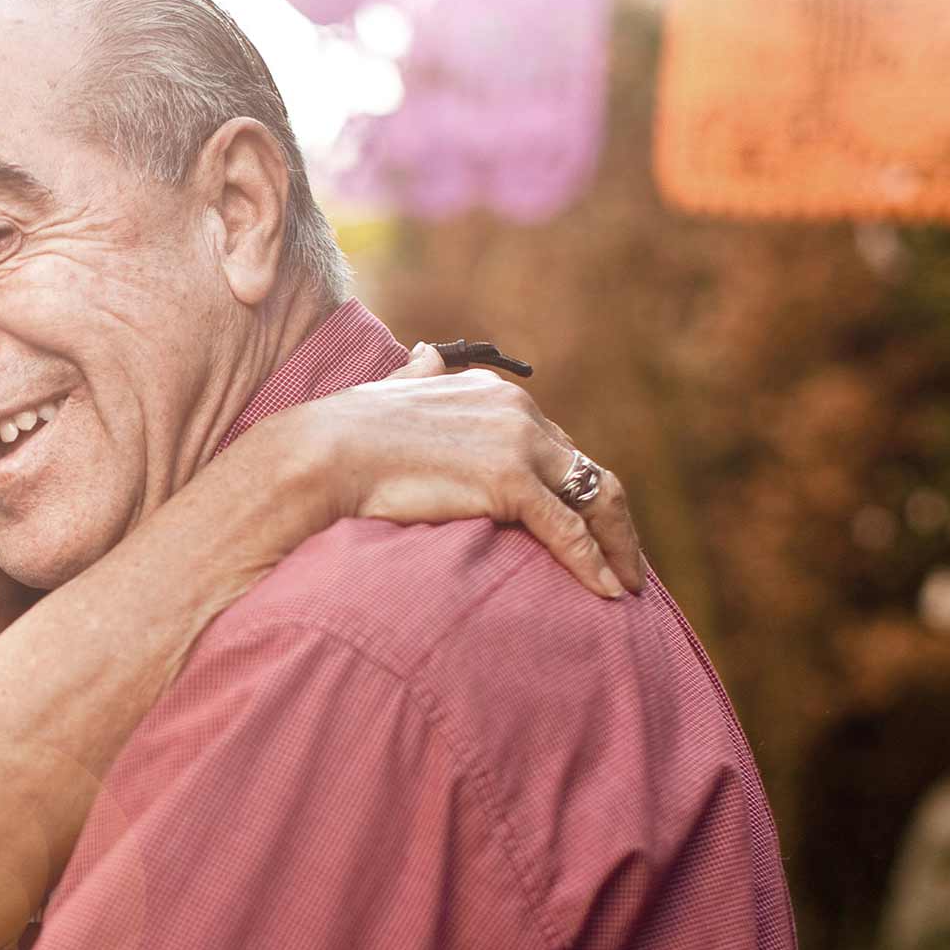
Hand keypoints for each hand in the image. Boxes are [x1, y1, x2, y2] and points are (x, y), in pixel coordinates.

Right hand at [288, 342, 644, 599]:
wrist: (322, 454)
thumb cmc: (345, 434)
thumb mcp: (395, 391)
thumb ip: (420, 377)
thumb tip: (427, 357)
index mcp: (496, 395)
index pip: (557, 446)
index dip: (577, 489)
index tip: (590, 526)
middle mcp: (518, 411)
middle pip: (587, 470)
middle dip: (611, 520)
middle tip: (625, 561)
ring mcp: (517, 445)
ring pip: (593, 498)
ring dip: (618, 545)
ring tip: (627, 583)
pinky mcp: (509, 481)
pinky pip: (567, 529)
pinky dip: (594, 563)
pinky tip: (608, 592)